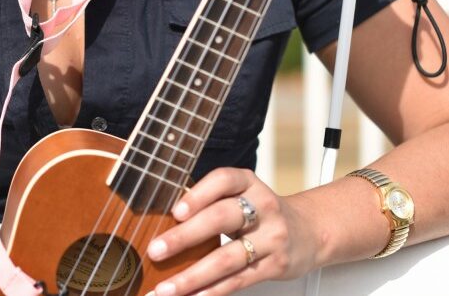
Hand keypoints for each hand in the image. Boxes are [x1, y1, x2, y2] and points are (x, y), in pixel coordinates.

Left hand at [146, 167, 319, 294]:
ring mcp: (272, 237)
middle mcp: (263, 206)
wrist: (309, 230)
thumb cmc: (260, 211)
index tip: (175, 212)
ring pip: (227, 258)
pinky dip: (213, 290)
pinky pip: (239, 280)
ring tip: (166, 287)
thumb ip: (211, 201)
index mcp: (248, 182)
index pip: (223, 180)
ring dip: (193, 275)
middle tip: (155, 250)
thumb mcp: (242, 193)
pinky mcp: (276, 265)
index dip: (198, 194)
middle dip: (184, 237)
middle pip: (221, 219)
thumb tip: (165, 222)